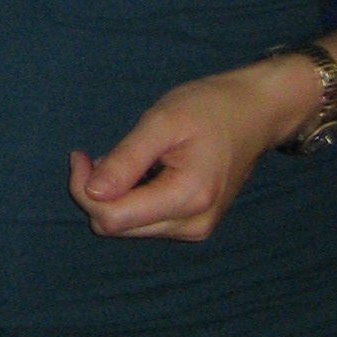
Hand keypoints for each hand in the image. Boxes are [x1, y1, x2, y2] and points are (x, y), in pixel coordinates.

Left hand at [67, 54, 324, 241]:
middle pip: (118, 227)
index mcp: (187, 198)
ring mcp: (196, 228)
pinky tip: (138, 171)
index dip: (84, 189)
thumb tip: (91, 192)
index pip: (113, 218)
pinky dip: (130, 198)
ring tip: (122, 159)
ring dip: (113, 196)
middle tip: (92, 155)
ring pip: (128, 227)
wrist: (256, 113)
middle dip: (96, 193)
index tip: (79, 155)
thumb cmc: (211, 108)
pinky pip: (146, 221)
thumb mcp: (163, 122)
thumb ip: (127, 159)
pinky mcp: (194, 224)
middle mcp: (193, 225)